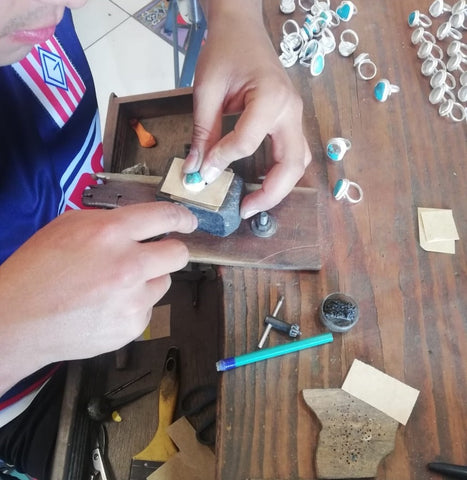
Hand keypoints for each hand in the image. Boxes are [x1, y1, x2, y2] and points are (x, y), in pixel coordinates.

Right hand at [0, 202, 196, 394]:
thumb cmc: (38, 269)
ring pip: (163, 282)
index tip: (189, 222)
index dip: (183, 217)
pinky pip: (148, 308)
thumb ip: (110, 222)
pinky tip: (107, 307)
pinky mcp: (133, 326)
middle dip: (172, 251)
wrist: (17, 321)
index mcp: (110, 233)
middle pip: (179, 254)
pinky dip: (134, 305)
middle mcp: (128, 265)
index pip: (165, 216)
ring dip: (147, 280)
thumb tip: (143, 224)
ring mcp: (133, 299)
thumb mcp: (69, 226)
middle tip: (157, 254)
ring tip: (115, 286)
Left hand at [184, 1, 311, 218]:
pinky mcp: (291, 120)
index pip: (246, 143)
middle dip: (269, 193)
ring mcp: (296, 115)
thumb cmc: (225, 49)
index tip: (201, 173)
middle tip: (245, 210)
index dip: (221, 161)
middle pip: (291, 165)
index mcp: (271, 97)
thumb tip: (195, 170)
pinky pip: (294, 153)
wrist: (242, 27)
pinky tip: (263, 182)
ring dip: (280, 187)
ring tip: (255, 202)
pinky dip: (282, 173)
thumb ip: (204, 133)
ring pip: (298, 163)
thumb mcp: (208, 90)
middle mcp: (291, 110)